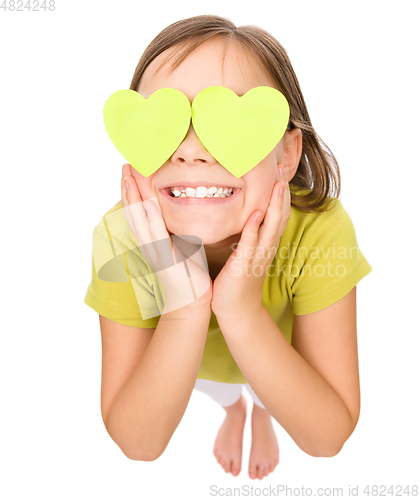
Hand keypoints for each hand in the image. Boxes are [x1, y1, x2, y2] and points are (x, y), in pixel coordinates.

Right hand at [121, 164, 212, 313]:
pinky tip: (147, 202)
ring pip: (139, 219)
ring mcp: (154, 250)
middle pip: (133, 211)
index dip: (133, 191)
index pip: (138, 211)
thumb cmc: (189, 273)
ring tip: (128, 177)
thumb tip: (182, 213)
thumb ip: (177, 230)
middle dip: (128, 188)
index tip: (131, 171)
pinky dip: (150, 217)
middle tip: (124, 166)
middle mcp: (149, 243)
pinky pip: (155, 233)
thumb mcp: (181, 245)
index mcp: (152, 239)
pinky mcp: (164, 257)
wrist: (191, 301)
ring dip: (133, 197)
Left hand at [211, 167, 290, 320]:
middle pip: (278, 219)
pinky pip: (249, 244)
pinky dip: (253, 229)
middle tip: (284, 175)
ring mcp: (256, 258)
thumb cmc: (237, 282)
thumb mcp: (245, 256)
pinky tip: (256, 214)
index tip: (281, 179)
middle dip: (282, 197)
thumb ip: (247, 238)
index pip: (276, 219)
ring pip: (269, 228)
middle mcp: (264, 250)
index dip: (281, 199)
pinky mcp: (243, 266)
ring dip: (274, 207)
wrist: (235, 310)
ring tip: (278, 187)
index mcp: (264, 246)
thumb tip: (244, 220)